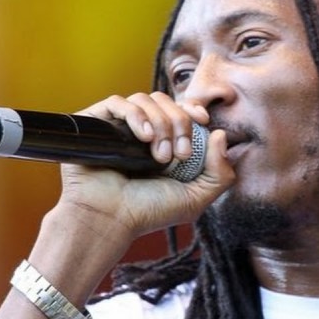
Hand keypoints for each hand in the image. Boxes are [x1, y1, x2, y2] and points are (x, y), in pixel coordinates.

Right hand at [56, 91, 234, 240]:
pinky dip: (135, 114)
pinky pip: (117, 102)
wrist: (110, 219)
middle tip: (179, 155)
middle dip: (180, 124)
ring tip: (159, 156)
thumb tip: (221, 135)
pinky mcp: (97, 123)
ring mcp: (119, 126)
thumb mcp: (196, 198)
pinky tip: (143, 137)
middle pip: (167, 102)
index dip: (193, 108)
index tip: (202, 120)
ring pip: (145, 99)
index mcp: (165, 142)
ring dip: (161, 123)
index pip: (180, 109)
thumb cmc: (149, 212)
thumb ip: (220, 173)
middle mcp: (142, 131)